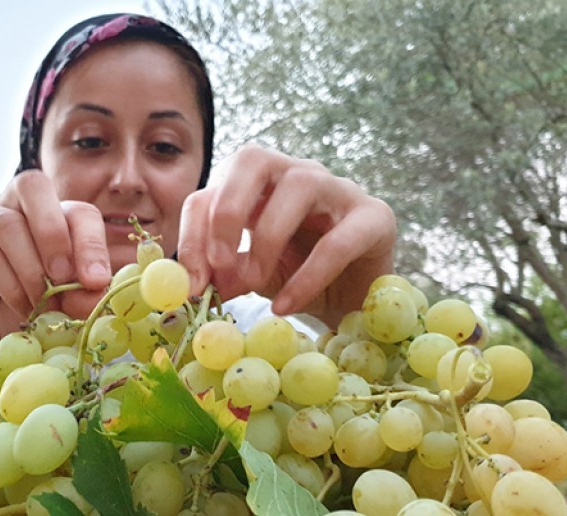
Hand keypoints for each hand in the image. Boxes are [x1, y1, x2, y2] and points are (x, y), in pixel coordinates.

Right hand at [0, 170, 112, 359]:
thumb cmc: (25, 311)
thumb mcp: (62, 305)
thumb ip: (83, 294)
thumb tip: (99, 289)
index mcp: (47, 214)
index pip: (76, 209)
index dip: (90, 241)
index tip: (96, 281)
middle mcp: (9, 206)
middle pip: (33, 186)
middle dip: (54, 234)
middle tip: (63, 278)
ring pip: (6, 223)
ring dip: (31, 269)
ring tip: (42, 304)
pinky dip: (9, 284)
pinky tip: (21, 308)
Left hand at [177, 145, 395, 327]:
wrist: (355, 302)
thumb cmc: (299, 278)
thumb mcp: (253, 275)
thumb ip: (227, 273)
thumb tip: (196, 285)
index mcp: (257, 185)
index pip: (212, 190)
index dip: (193, 232)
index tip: (191, 281)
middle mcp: (295, 174)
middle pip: (252, 159)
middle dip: (227, 209)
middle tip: (219, 262)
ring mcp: (338, 189)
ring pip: (300, 185)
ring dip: (267, 238)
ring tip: (254, 284)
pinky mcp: (375, 217)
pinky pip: (338, 240)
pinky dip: (308, 275)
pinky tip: (287, 305)